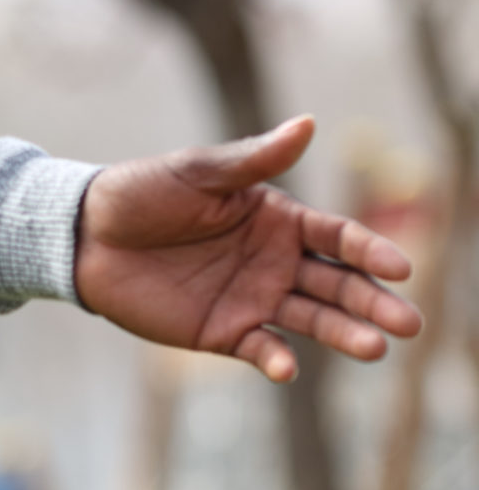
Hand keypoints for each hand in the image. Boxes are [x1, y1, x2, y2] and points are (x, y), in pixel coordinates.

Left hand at [75, 115, 422, 381]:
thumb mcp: (196, 172)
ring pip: (313, 321)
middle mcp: (276, 261)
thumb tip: (309, 123)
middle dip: (374, 303)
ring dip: (344, 334)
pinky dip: (278, 359)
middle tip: (406, 323)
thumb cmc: (141, 193)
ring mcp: (254, 298)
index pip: (337, 237)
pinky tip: (287, 367)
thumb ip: (253, 159)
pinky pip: (262, 348)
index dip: (369, 251)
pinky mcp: (225, 331)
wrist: (84, 235)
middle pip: (338, 284)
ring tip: (374, 346)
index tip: (400, 268)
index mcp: (277, 219)